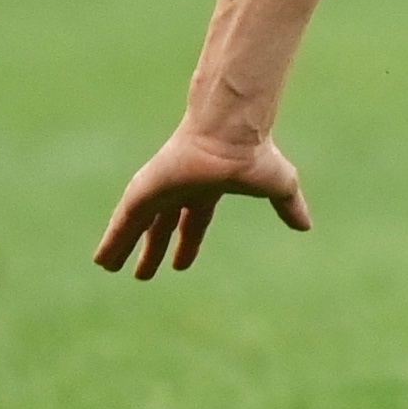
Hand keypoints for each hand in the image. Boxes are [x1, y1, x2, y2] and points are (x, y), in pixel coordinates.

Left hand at [94, 124, 311, 279]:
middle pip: (161, 225)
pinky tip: (102, 262)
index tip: (179, 263)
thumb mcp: (279, 186)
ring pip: (136, 225)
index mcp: (208, 189)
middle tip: (144, 273)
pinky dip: (112, 243)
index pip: (193, 222)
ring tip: (110, 267)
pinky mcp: (142, 192)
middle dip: (153, 248)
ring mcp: (159, 190)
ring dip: (124, 247)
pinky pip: (122, 224)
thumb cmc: (254, 155)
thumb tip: (305, 226)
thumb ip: (288, 206)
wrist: (230, 135)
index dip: (187, 243)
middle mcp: (180, 189)